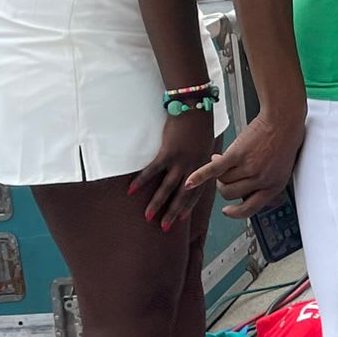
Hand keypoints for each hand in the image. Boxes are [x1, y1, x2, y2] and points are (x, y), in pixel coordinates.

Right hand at [130, 109, 216, 230]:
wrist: (195, 109)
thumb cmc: (199, 126)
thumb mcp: (205, 146)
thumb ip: (200, 160)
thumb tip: (196, 169)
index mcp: (203, 167)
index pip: (196, 192)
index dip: (188, 206)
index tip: (182, 220)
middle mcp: (193, 168)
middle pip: (183, 195)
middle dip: (173, 212)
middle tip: (164, 228)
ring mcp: (181, 161)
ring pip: (168, 187)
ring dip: (157, 203)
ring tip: (148, 216)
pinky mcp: (168, 152)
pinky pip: (153, 170)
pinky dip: (142, 180)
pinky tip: (132, 190)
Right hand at [186, 111, 301, 219]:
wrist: (283, 120)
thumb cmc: (283, 142)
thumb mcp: (280, 169)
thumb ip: (260, 181)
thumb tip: (236, 188)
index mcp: (274, 186)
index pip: (250, 208)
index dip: (236, 213)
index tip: (228, 211)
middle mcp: (261, 180)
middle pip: (230, 194)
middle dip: (224, 186)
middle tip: (226, 176)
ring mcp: (249, 168)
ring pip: (222, 181)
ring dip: (220, 174)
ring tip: (226, 162)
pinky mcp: (237, 155)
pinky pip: (213, 170)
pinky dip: (200, 176)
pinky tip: (190, 182)